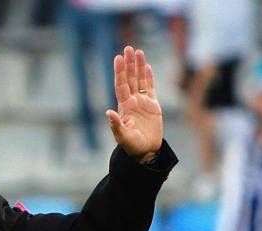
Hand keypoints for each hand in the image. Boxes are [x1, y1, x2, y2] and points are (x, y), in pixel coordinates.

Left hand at [107, 46, 163, 162]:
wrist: (146, 152)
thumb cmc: (132, 146)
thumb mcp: (122, 137)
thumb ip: (116, 125)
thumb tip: (108, 112)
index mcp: (124, 106)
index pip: (121, 85)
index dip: (119, 72)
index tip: (118, 58)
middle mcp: (132, 101)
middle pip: (130, 78)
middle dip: (129, 64)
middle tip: (128, 48)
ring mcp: (142, 103)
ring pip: (140, 80)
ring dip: (139, 67)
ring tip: (138, 51)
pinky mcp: (153, 106)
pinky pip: (151, 88)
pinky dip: (149, 77)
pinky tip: (147, 66)